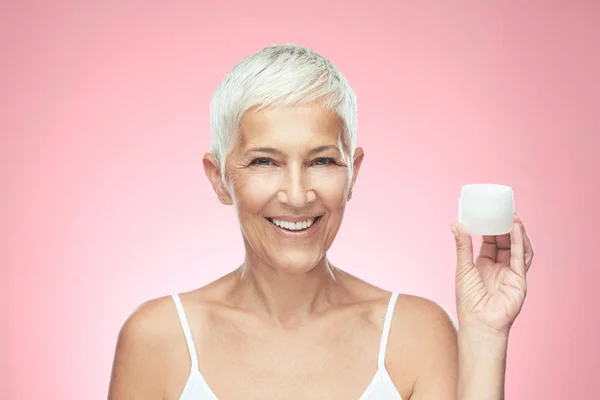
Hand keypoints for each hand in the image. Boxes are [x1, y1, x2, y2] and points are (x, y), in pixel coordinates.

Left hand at [450, 213, 533, 336]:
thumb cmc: (468, 302)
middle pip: (505, 242)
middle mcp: (500, 268)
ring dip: (515, 231)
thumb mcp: (463, 268)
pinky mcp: (520, 279)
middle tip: (501, 210)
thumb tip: (455, 224)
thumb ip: (462, 246)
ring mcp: (512, 273)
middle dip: (504, 226)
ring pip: (518, 247)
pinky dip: (520, 241)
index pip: (491, 242)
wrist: (478, 324)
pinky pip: (522, 256)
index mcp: (485, 266)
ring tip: (511, 215)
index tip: (487, 213)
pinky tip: (515, 227)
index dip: (490, 228)